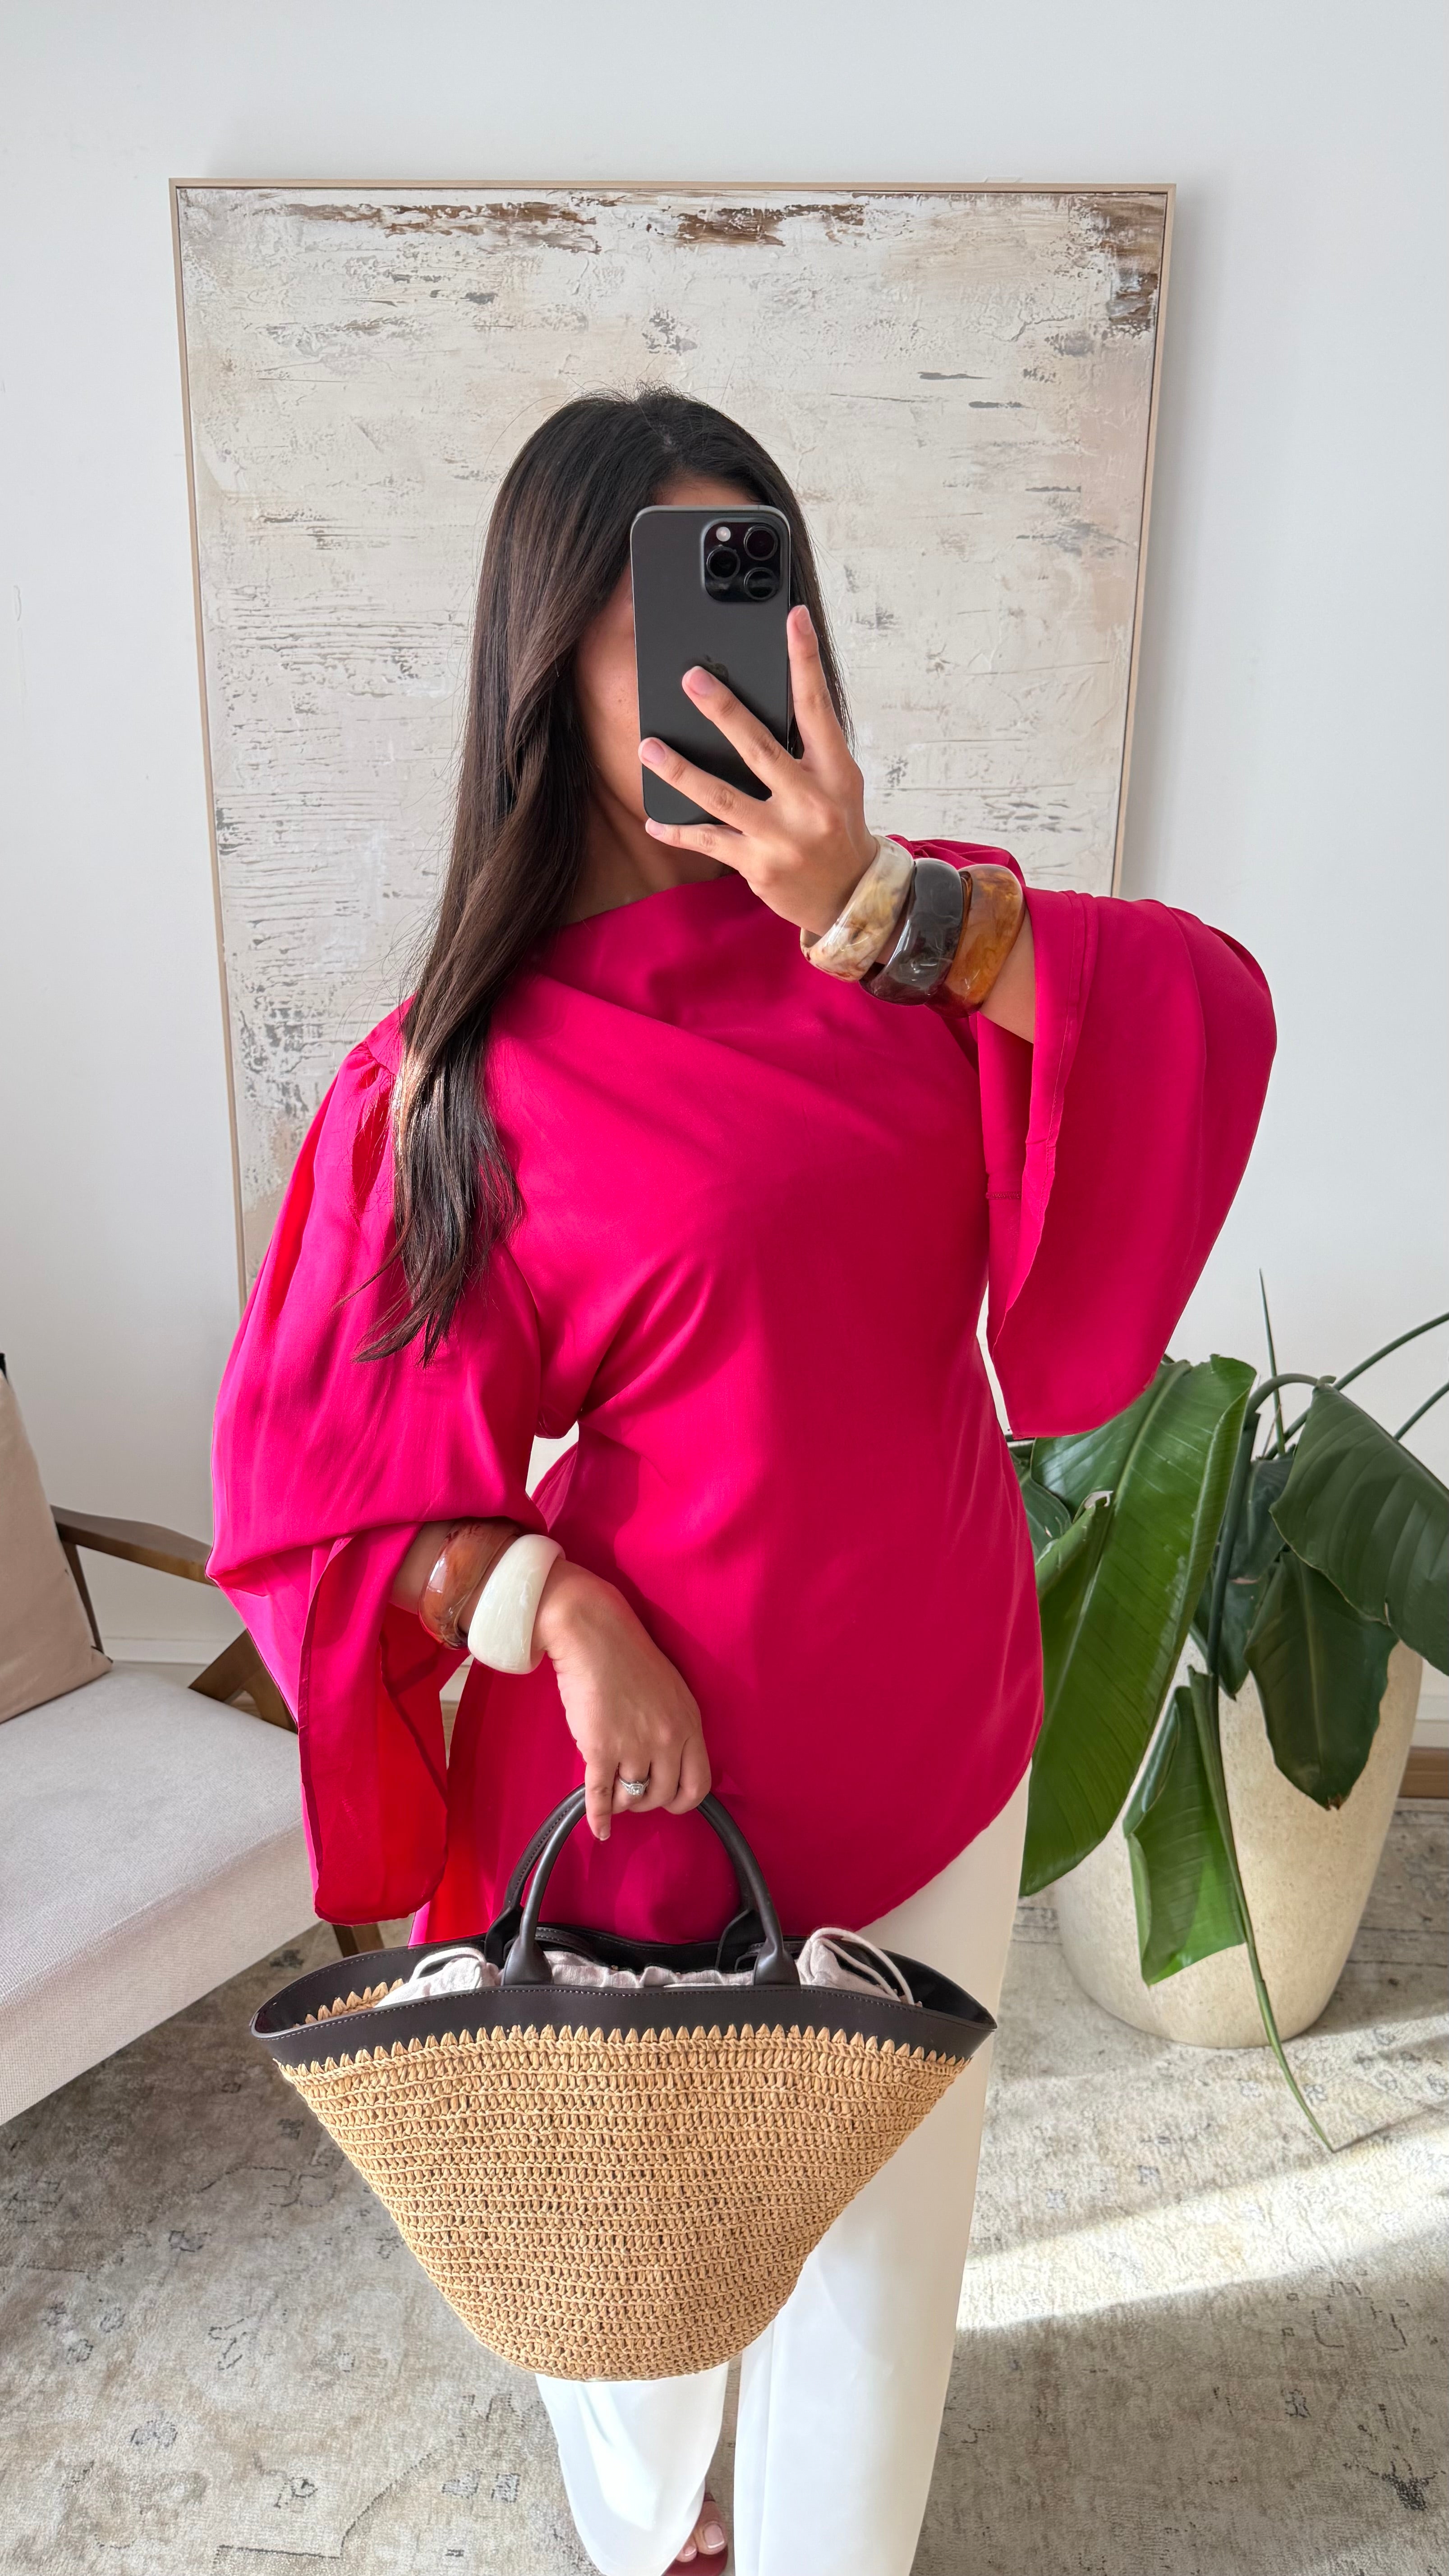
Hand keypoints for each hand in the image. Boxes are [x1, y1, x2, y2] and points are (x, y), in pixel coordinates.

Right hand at [532, 1561, 710, 1840]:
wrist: (593, 1634)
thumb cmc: (630, 1658)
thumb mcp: (671, 1692)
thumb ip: (675, 1729)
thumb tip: (668, 1764)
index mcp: (689, 1724)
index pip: (698, 1784)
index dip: (682, 1800)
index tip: (668, 1799)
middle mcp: (667, 1740)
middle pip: (662, 1796)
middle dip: (647, 1802)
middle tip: (634, 1793)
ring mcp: (633, 1747)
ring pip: (631, 1798)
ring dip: (621, 1801)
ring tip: (613, 1791)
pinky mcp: (599, 1749)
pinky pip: (601, 1796)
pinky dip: (598, 1817)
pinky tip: (598, 1829)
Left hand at [638, 604, 875, 937]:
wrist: (851, 899)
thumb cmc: (839, 829)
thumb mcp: (838, 784)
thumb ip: (809, 749)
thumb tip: (765, 704)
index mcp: (834, 772)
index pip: (818, 707)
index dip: (805, 660)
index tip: (793, 619)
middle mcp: (809, 802)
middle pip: (759, 747)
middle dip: (723, 711)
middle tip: (691, 680)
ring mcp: (781, 836)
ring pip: (720, 796)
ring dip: (680, 770)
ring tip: (649, 747)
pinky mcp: (758, 865)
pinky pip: (709, 841)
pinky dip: (678, 830)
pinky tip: (655, 819)